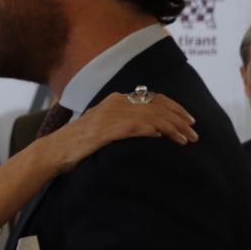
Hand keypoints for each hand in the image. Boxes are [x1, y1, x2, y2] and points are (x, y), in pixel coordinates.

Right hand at [41, 91, 197, 173]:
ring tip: (186, 140)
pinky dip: (151, 131)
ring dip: (172, 128)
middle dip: (179, 119)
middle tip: (195, 133)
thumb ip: (123, 122)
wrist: (55, 150)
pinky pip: (135, 127)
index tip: (189, 120)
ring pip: (151, 117)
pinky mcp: (106, 129)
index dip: (175, 108)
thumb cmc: (79, 143)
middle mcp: (116, 103)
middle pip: (157, 106)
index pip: (154, 98)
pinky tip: (163, 138)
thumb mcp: (103, 126)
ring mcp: (111, 115)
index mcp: (117, 99)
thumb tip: (149, 128)